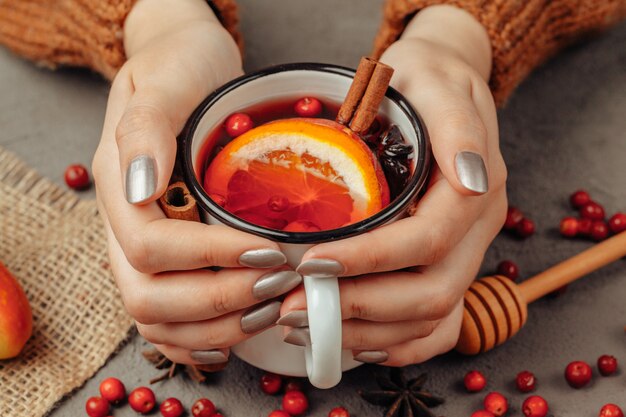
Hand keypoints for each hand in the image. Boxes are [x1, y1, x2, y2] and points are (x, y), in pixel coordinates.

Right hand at [93, 0, 298, 365]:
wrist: (183, 69)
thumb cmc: (180, 71)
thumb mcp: (165, 83)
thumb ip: (146, 130)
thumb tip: (141, 188)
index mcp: (119, 189)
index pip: (149, 247)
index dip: (209, 258)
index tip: (269, 251)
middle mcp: (123, 228)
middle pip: (150, 298)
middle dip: (219, 301)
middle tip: (281, 284)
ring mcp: (139, 251)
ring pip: (158, 321)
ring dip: (218, 327)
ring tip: (274, 309)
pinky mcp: (163, 264)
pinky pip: (168, 324)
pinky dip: (201, 340)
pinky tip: (240, 333)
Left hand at [279, 5, 506, 365]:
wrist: (443, 87)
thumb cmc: (427, 82)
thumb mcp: (437, 81)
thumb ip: (456, 125)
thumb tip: (470, 179)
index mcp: (478, 189)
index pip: (427, 240)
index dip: (370, 260)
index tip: (310, 262)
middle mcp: (478, 231)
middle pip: (430, 292)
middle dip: (357, 307)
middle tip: (293, 307)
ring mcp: (467, 254)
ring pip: (430, 318)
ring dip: (365, 331)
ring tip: (304, 324)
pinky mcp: (449, 267)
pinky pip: (435, 325)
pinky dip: (396, 343)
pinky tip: (353, 340)